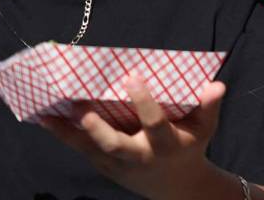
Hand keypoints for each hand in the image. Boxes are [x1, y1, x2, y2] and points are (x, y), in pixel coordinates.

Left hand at [40, 75, 227, 199]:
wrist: (175, 186)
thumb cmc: (190, 145)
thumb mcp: (204, 127)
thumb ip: (209, 105)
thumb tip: (217, 84)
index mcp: (165, 144)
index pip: (153, 123)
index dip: (143, 102)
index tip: (132, 76)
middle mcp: (139, 156)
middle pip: (114, 146)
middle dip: (97, 129)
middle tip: (82, 107)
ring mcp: (118, 164)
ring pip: (90, 149)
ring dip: (68, 132)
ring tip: (48, 113)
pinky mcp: (104, 165)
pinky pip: (82, 149)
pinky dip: (64, 134)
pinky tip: (46, 118)